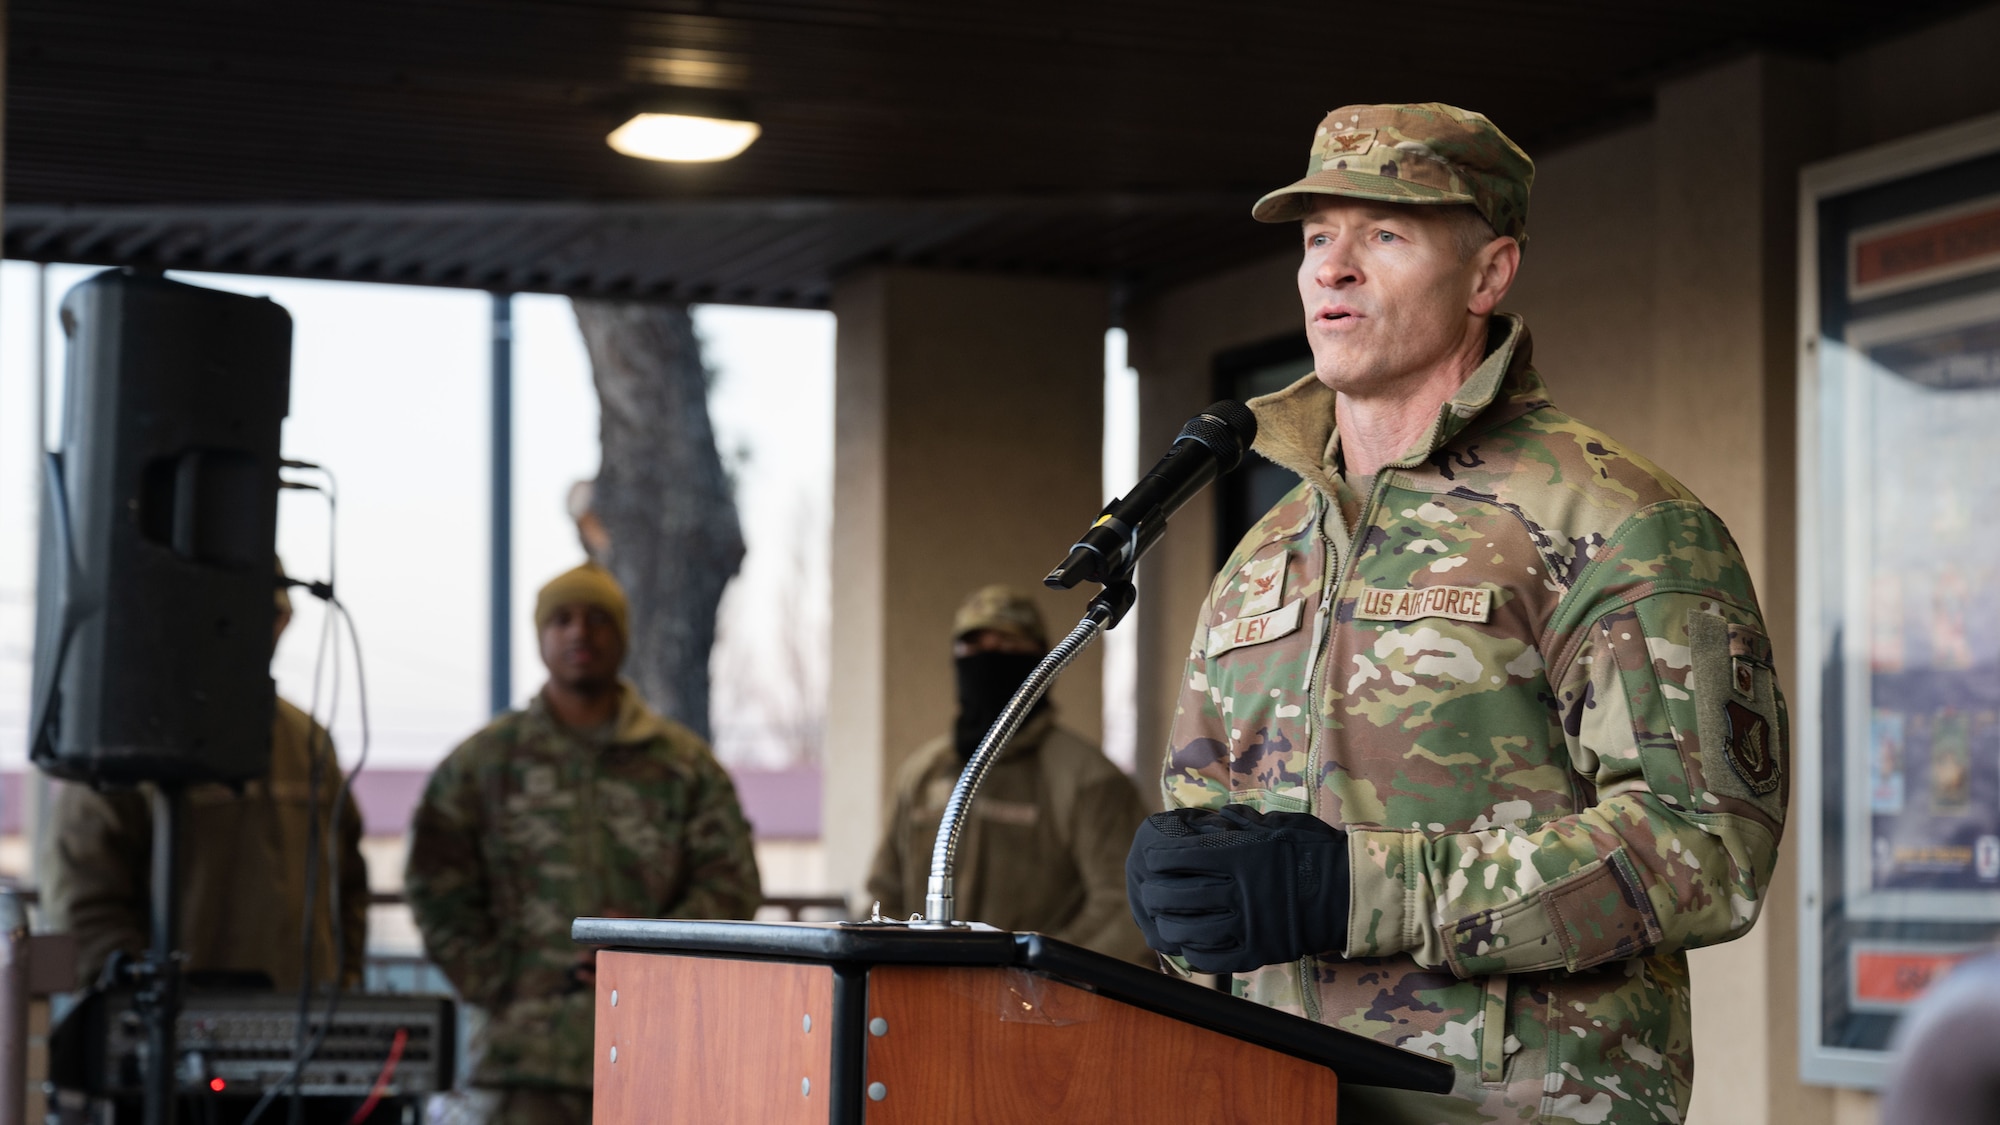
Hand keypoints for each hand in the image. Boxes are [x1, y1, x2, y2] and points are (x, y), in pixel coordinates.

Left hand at [1125, 805, 1349, 974]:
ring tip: (1160, 920)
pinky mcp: (1258, 953)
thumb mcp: (1273, 825)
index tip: (1150, 858)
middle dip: (1153, 893)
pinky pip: (1213, 959)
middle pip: (1176, 895)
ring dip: (1167, 925)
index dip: (1156, 858)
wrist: (1349, 893)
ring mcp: (1249, 926)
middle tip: (1147, 891)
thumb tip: (1200, 822)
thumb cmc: (1311, 851)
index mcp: (1240, 854)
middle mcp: (1240, 890)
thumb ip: (1234, 824)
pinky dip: (1192, 953)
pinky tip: (1186, 944)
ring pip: (1188, 931)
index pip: (1178, 857)